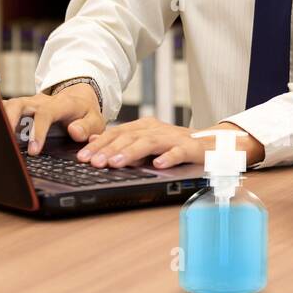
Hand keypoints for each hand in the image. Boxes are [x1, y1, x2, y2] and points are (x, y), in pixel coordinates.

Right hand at [3, 84, 105, 155]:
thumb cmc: (85, 113)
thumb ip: (87, 127)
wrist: (78, 99)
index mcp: (60, 104)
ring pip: (10, 105)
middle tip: (6, 141)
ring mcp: (29, 104)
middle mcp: (41, 102)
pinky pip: (6, 109)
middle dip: (10, 120)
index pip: (45, 113)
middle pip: (20, 104)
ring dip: (1, 119)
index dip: (37, 131)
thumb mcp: (95, 120)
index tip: (34, 150)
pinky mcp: (22, 109)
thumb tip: (73, 132)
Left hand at [77, 118, 264, 168]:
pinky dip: (169, 157)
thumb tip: (92, 141)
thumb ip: (121, 141)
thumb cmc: (174, 145)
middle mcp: (156, 129)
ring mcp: (173, 137)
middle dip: (109, 149)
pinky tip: (158, 165)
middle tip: (93, 162)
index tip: (82, 157)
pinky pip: (179, 152)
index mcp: (143, 127)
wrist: (211, 144)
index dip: (98, 144)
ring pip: (149, 143)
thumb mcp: (145, 141)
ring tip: (116, 163)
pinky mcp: (190, 148)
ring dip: (131, 152)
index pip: (116, 134)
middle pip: (128, 137)